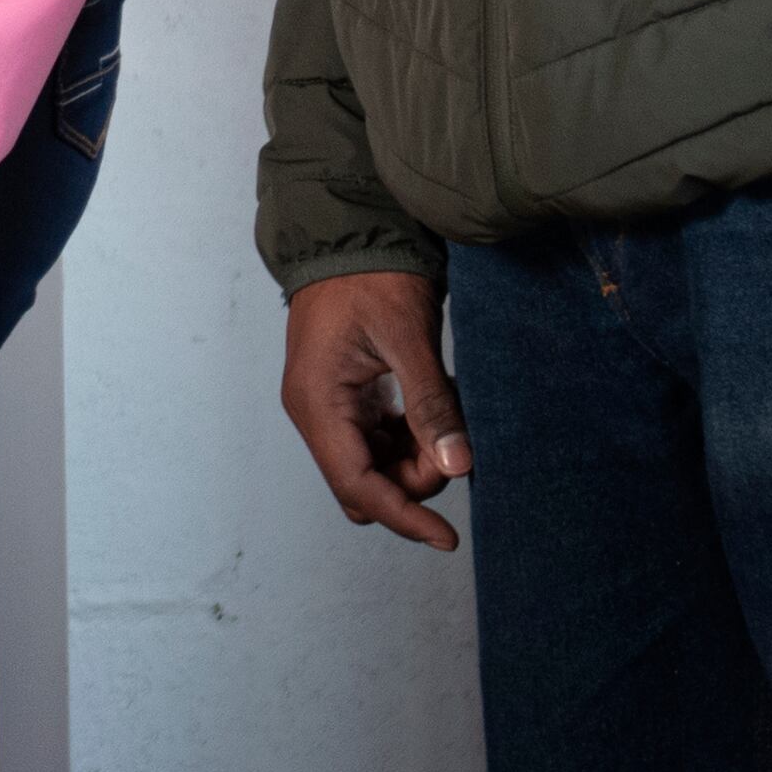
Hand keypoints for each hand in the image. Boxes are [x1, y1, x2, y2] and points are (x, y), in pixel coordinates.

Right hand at [279, 272, 470, 549]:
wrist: (347, 233)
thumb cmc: (371, 277)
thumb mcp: (407, 338)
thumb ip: (431, 404)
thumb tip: (458, 466)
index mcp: (317, 402)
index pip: (358, 485)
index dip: (404, 517)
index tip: (448, 538)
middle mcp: (313, 412)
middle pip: (363, 485)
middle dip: (410, 484)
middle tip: (452, 446)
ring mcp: (326, 405)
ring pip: (372, 466)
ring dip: (413, 458)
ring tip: (445, 413)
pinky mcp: (342, 396)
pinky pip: (374, 441)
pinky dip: (407, 438)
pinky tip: (431, 406)